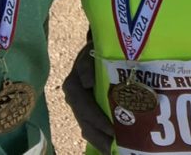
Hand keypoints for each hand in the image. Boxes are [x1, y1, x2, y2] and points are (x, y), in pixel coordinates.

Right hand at [62, 37, 113, 153]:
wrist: (97, 47)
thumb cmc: (97, 49)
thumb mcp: (92, 50)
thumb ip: (87, 63)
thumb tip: (88, 81)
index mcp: (74, 86)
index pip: (84, 108)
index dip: (98, 121)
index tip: (113, 131)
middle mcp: (75, 100)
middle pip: (86, 124)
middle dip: (101, 138)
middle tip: (117, 149)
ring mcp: (81, 107)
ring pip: (89, 129)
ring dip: (102, 141)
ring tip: (116, 151)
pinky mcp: (89, 111)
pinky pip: (93, 127)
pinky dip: (103, 138)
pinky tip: (114, 146)